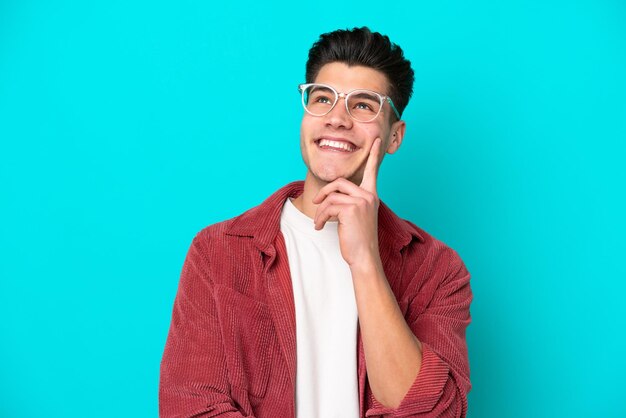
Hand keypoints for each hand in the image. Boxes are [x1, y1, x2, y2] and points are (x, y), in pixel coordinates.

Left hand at [312, 138, 382, 266]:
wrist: (364, 256)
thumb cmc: (359, 239)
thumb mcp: (357, 216)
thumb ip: (350, 201)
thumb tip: (331, 195)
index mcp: (371, 195)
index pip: (372, 171)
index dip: (373, 155)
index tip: (375, 141)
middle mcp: (368, 195)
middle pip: (340, 182)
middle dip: (325, 192)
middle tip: (317, 202)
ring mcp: (361, 201)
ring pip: (331, 197)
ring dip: (320, 211)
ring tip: (319, 222)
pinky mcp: (351, 209)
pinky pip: (327, 207)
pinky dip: (320, 218)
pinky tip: (320, 227)